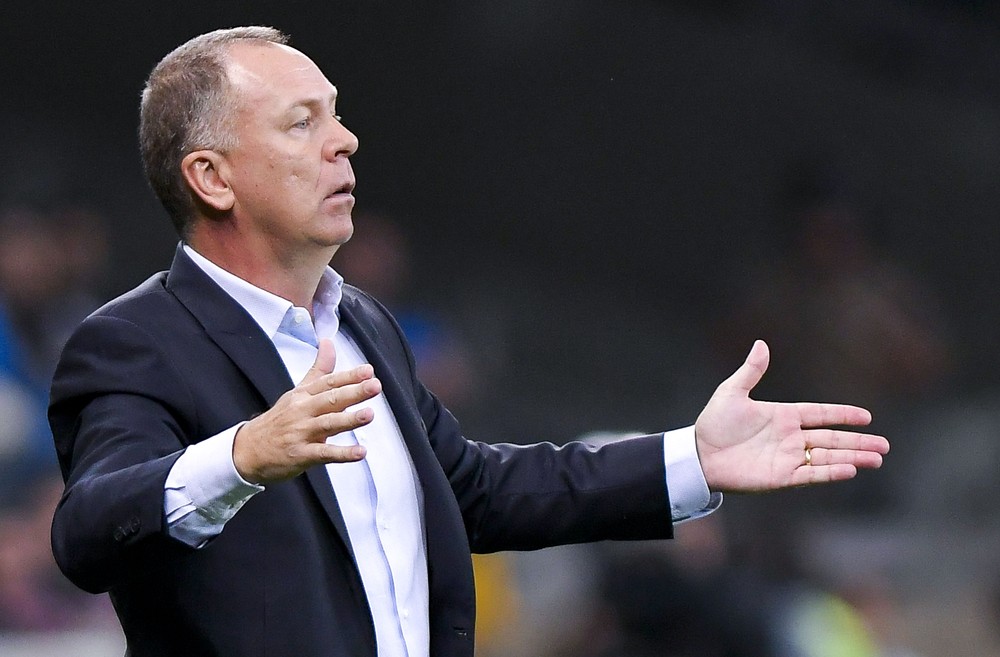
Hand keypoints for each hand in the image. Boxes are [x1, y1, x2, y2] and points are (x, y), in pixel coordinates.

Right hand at [232, 338, 380, 483]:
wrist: (247, 450)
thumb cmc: (280, 419)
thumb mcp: (297, 392)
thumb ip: (319, 369)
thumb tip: (329, 342)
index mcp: (303, 395)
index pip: (328, 382)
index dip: (349, 376)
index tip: (368, 371)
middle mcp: (303, 411)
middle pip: (330, 399)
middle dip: (353, 392)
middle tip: (374, 386)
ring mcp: (301, 433)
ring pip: (328, 424)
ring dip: (349, 419)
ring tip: (369, 414)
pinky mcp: (300, 455)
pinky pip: (324, 454)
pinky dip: (342, 454)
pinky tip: (360, 452)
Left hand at [694, 340, 889, 492]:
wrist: (699, 454)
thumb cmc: (713, 423)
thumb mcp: (732, 393)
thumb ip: (751, 371)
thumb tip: (761, 343)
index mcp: (783, 416)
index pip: (820, 414)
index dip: (842, 415)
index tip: (866, 417)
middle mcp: (790, 438)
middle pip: (831, 439)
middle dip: (858, 442)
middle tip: (884, 446)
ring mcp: (788, 458)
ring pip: (828, 457)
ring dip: (852, 457)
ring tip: (877, 459)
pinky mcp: (782, 477)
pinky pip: (811, 474)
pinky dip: (831, 472)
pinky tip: (850, 469)